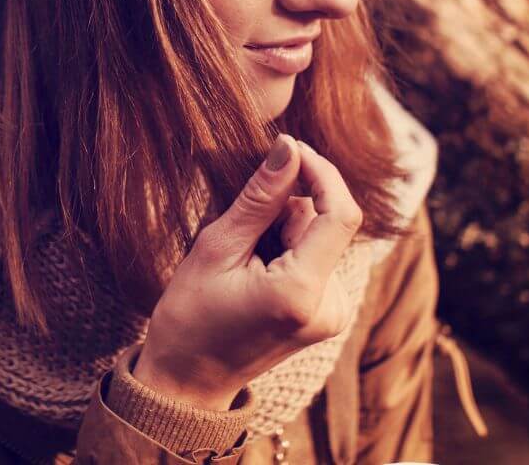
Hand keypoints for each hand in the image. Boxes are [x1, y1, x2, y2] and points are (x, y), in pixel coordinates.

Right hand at [131, 135, 361, 409]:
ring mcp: (332, 314)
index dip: (321, 172)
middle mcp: (330, 307)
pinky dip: (288, 247)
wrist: (187, 381)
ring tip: (243, 255)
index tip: (290, 150)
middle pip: (326, 223)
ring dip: (284, 228)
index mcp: (302, 294)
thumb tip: (289, 147)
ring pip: (319, 237)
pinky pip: (316, 257)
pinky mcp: (327, 314)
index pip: (340, 214)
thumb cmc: (191, 316)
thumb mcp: (217, 247)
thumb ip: (260, 197)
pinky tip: (256, 268)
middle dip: (288, 207)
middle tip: (241, 225)